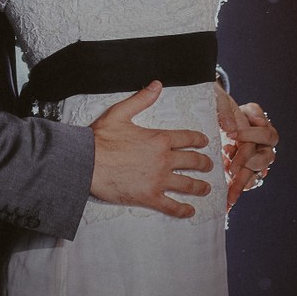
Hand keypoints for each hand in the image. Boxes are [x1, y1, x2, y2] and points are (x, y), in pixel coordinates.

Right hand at [89, 81, 213, 218]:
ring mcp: (158, 180)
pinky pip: (171, 206)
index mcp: (159, 139)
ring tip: (206, 188)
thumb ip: (142, 99)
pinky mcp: (149, 197)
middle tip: (209, 166)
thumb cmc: (101, 138)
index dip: (199, 140)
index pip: (187, 138)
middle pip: (192, 161)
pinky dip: (183, 210)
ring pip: (187, 185)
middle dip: (204, 163)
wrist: (87, 163)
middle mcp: (164, 159)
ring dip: (200, 187)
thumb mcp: (120, 112)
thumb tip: (157, 85)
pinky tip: (190, 211)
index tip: (205, 142)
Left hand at [215, 88, 278, 208]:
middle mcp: (264, 150)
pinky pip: (244, 186)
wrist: (216, 120)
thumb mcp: (227, 103)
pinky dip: (234, 192)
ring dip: (240, 182)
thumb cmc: (225, 110)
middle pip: (263, 159)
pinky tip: (226, 201)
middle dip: (245, 162)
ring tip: (228, 193)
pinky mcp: (244, 174)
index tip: (231, 133)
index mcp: (264, 131)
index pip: (265, 135)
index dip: (249, 134)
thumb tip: (240, 125)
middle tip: (230, 166)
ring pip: (254, 176)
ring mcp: (255, 164)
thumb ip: (233, 111)